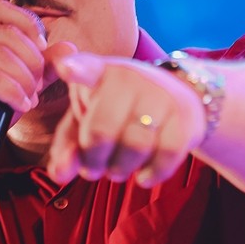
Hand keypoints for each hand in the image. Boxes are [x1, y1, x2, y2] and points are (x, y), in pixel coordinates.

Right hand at [0, 1, 48, 153]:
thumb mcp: (15, 81)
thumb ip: (40, 64)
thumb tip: (70, 47)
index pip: (2, 10)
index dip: (28, 26)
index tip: (42, 51)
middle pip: (7, 35)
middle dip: (32, 62)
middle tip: (37, 88)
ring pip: (1, 55)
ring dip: (24, 80)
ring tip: (28, 99)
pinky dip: (12, 92)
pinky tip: (20, 105)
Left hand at [45, 46, 206, 186]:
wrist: (183, 98)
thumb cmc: (122, 111)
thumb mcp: (89, 121)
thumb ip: (68, 147)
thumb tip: (59, 175)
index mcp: (100, 73)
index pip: (86, 68)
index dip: (75, 68)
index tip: (65, 67)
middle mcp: (131, 78)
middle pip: (102, 132)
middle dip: (94, 161)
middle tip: (95, 169)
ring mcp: (161, 94)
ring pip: (135, 147)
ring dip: (121, 170)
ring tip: (118, 171)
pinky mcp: (185, 115)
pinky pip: (167, 155)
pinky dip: (152, 173)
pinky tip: (144, 176)